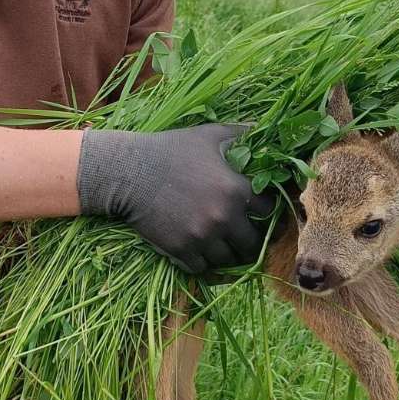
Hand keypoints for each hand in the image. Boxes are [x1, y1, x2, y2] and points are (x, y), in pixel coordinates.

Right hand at [77, 124, 276, 273]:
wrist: (129, 171)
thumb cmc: (171, 149)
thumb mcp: (210, 135)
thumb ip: (242, 134)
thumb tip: (265, 131)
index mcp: (238, 189)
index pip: (269, 211)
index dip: (265, 210)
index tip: (256, 210)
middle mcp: (225, 217)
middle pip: (253, 243)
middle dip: (250, 238)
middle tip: (242, 233)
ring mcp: (202, 237)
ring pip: (229, 260)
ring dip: (228, 253)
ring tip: (221, 243)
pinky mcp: (181, 250)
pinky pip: (203, 268)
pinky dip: (203, 261)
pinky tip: (198, 248)